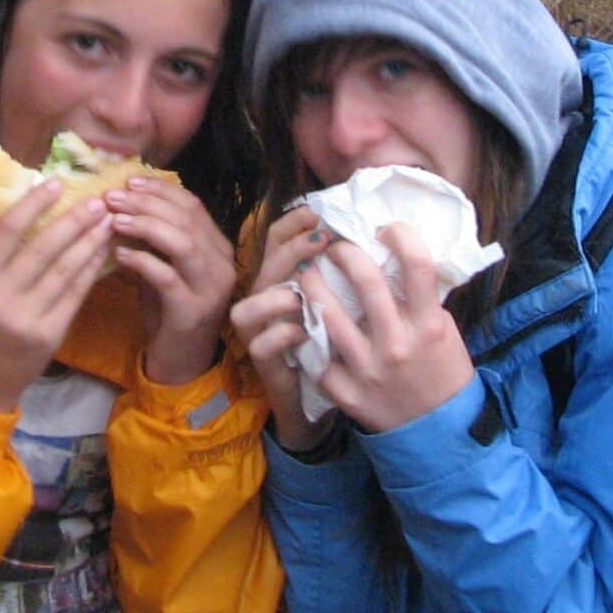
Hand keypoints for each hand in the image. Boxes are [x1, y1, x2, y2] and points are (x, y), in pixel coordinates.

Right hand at [0, 180, 115, 412]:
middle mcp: (1, 294)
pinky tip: (103, 252)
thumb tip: (32, 208)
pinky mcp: (49, 334)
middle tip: (98, 199)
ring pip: (66, 269)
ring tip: (108, 220)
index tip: (57, 182)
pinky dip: (91, 270)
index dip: (34, 203)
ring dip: (91, 241)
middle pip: (44, 247)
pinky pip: (76, 294)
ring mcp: (27, 316)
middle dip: (75, 220)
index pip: (7, 230)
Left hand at [108, 176, 239, 386]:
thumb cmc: (168, 311)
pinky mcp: (193, 311)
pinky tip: (120, 255)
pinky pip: (167, 277)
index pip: (193, 205)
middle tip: (113, 197)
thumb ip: (151, 239)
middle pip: (187, 219)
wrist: (180, 362)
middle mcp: (222, 264)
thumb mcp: (161, 267)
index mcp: (218, 248)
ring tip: (114, 219)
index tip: (128, 182)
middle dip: (147, 203)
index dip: (160, 190)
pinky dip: (142, 261)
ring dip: (145, 226)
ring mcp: (211, 288)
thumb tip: (120, 202)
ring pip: (182, 243)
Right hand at [231, 204, 328, 450]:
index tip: (317, 213)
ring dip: (276, 295)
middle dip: (291, 249)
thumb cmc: (330, 344)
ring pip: (249, 305)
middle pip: (267, 265)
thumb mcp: (336, 302)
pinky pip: (262, 345)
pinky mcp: (263, 362)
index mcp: (282, 279)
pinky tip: (305, 332)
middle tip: (322, 240)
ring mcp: (259, 332)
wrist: (314, 398)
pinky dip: (282, 336)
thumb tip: (363, 237)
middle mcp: (265, 301)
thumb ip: (340, 273)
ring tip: (304, 293)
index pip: (276, 240)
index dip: (292, 223)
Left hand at [294, 226, 474, 433]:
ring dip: (312, 285)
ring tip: (306, 272)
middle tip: (333, 244)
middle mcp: (397, 344)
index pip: (418, 265)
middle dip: (343, 251)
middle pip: (365, 280)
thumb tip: (395, 258)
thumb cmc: (441, 371)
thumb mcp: (444, 331)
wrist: (436, 431)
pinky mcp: (346, 392)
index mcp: (428, 325)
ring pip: (328, 314)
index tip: (387, 228)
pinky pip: (319, 355)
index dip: (401, 235)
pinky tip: (304, 321)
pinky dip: (310, 335)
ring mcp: (368, 369)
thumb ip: (421, 299)